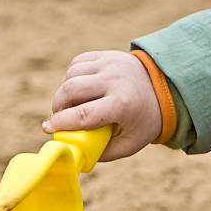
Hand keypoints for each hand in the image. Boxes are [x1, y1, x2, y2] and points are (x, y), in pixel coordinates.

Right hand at [42, 50, 161, 161]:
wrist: (163, 88)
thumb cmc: (143, 122)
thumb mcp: (129, 145)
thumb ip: (103, 153)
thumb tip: (77, 155)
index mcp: (121, 105)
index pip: (83, 114)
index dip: (61, 123)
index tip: (47, 129)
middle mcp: (114, 80)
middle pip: (71, 90)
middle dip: (57, 107)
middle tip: (58, 119)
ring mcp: (109, 63)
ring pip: (71, 75)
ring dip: (63, 93)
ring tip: (69, 106)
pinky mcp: (105, 55)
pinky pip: (77, 63)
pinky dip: (70, 78)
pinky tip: (76, 90)